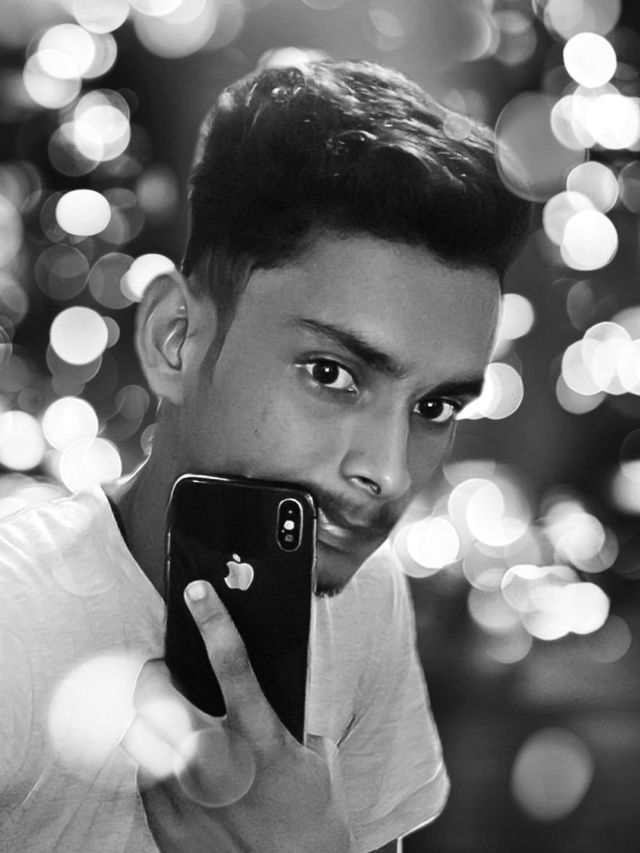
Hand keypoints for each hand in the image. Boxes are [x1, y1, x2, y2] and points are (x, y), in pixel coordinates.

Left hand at [121, 580, 354, 852]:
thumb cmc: (312, 822)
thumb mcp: (315, 758)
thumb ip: (287, 717)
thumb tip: (263, 682)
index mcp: (261, 742)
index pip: (233, 666)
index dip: (214, 621)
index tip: (199, 592)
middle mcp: (218, 767)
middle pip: (158, 698)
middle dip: (156, 673)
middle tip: (166, 671)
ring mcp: (186, 798)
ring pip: (140, 736)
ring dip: (153, 722)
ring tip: (171, 723)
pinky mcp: (166, 826)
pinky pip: (143, 777)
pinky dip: (154, 763)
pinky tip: (176, 768)